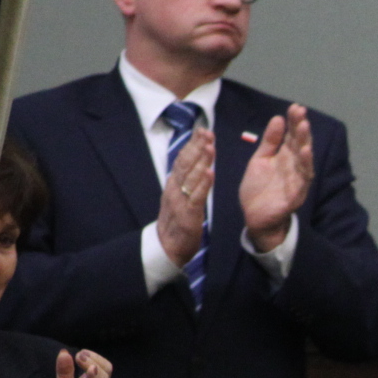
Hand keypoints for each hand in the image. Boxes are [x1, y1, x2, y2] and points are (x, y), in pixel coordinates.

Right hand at [156, 129, 213, 265]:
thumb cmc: (177, 222)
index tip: (202, 129)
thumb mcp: (180, 197)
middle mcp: (174, 188)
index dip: (192, 144)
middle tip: (207, 130)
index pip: (183, 159)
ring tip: (210, 145)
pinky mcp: (188, 214)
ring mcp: (180, 201)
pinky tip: (210, 172)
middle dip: (197, 146)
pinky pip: (197, 197)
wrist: (167, 248)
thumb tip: (194, 163)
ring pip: (191, 176)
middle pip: (185, 163)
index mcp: (174, 183)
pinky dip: (203, 184)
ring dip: (201, 159)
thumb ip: (187, 180)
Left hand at [240, 104, 314, 252]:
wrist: (255, 216)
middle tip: (301, 111)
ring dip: (305, 142)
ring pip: (304, 159)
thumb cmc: (258, 188)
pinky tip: (306, 152)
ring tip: (304, 126)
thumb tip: (278, 118)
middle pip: (299, 144)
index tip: (295, 107)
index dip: (293, 121)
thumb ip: (269, 141)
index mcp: (284, 156)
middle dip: (301, 128)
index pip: (291, 135)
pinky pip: (303, 178)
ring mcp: (296, 180)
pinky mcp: (296, 194)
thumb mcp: (260, 160)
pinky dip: (305, 165)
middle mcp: (293, 166)